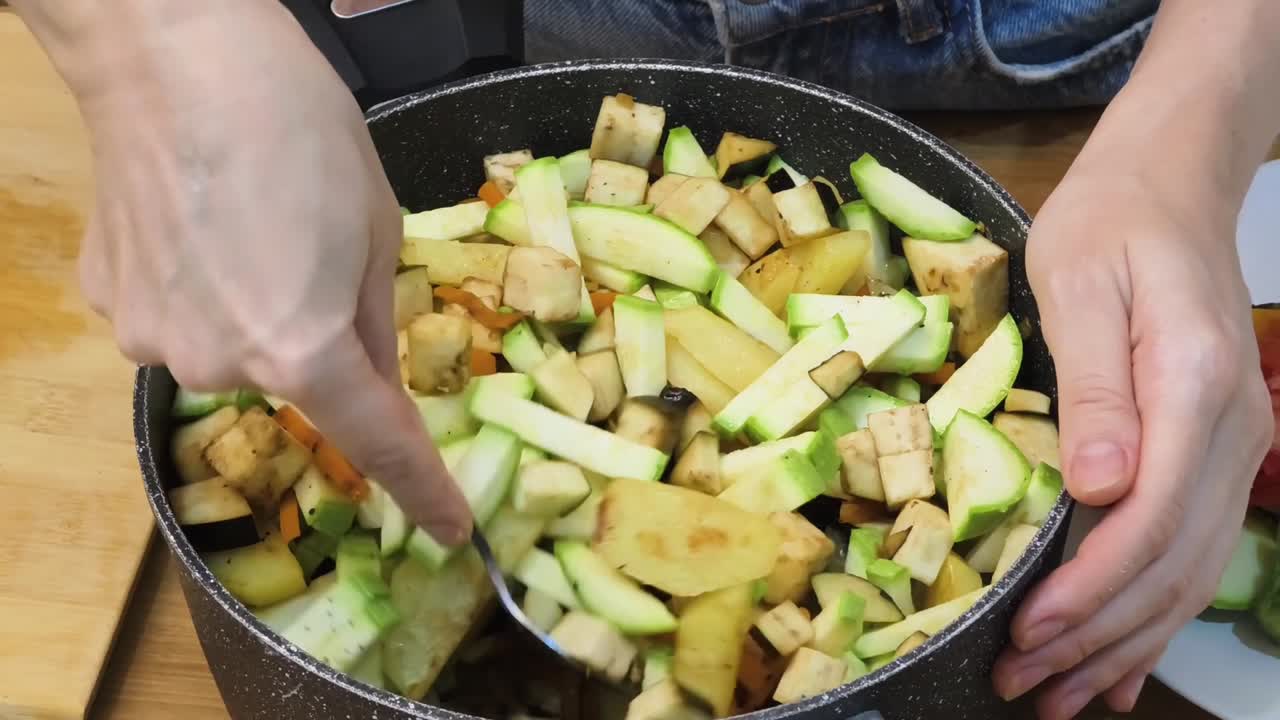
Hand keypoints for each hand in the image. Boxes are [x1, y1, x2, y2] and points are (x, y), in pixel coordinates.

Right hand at [69, 4, 470, 543]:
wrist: (174, 53)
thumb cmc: (298, 127)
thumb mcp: (376, 229)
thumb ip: (376, 326)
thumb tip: (377, 384)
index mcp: (302, 350)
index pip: (378, 444)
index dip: (423, 490)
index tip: (453, 530)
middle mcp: (220, 366)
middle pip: (299, 380)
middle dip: (319, 339)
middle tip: (315, 254)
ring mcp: (154, 340)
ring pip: (235, 349)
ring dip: (256, 310)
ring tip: (253, 226)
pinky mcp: (110, 306)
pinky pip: (182, 318)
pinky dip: (203, 289)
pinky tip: (204, 226)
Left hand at [991, 168, 1273, 716]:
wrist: (1169, 184)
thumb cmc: (1111, 221)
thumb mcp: (1080, 284)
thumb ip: (1093, 388)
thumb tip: (1100, 488)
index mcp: (1191, 385)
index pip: (1147, 517)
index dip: (1088, 587)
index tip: (1030, 631)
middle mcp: (1229, 427)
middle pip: (1168, 563)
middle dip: (1095, 636)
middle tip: (1023, 686)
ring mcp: (1232, 443)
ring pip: (1185, 571)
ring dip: (1123, 641)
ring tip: (1061, 695)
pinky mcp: (1214, 448)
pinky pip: (1192, 547)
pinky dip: (1155, 610)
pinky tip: (1123, 659)